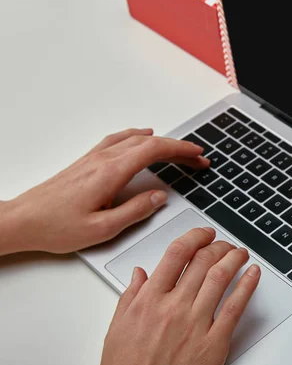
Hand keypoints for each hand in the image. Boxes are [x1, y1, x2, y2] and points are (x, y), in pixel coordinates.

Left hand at [0, 128, 209, 254]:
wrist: (22, 220)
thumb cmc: (55, 227)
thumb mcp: (102, 229)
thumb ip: (135, 211)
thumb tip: (159, 197)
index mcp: (111, 173)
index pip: (154, 151)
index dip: (180, 150)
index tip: (197, 154)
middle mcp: (103, 160)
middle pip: (149, 142)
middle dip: (177, 147)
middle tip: (196, 158)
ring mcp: (94, 158)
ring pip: (135, 139)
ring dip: (160, 142)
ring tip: (176, 150)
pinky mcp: (87, 161)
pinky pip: (119, 140)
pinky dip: (137, 136)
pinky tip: (141, 137)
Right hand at [98, 227, 260, 364]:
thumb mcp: (117, 328)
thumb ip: (131, 296)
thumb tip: (139, 274)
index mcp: (149, 300)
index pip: (176, 254)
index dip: (195, 237)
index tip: (204, 234)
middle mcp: (173, 308)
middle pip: (202, 262)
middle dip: (217, 246)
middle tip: (224, 244)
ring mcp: (195, 324)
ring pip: (220, 278)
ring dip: (234, 259)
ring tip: (240, 253)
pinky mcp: (214, 342)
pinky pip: (235, 307)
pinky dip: (247, 286)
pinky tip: (253, 274)